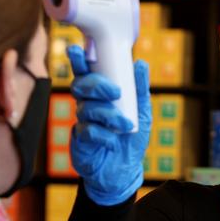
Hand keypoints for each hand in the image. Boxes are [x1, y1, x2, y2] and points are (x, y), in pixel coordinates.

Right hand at [67, 45, 150, 205]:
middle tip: (115, 92)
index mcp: (100, 94)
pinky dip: (103, 134)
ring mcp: (82, 121)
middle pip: (81, 86)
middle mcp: (88, 104)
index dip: (79, 60)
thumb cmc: (131, 138)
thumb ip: (140, 90)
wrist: (124, 171)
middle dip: (96, 85)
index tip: (77, 49)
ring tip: (124, 124)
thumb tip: (141, 64)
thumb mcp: (142, 113)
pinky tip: (112, 141)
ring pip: (86, 108)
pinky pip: (88, 131)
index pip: (86, 73)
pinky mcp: (80, 140)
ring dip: (107, 114)